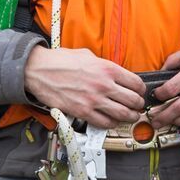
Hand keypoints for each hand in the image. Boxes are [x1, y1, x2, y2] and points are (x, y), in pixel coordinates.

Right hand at [22, 46, 145, 128]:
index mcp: (107, 69)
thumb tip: (115, 73)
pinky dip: (112, 124)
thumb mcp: (88, 55)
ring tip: (131, 116)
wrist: (39, 70)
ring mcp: (93, 100)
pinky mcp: (82, 112)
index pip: (136, 82)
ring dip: (130, 117)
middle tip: (138, 106)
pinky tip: (113, 121)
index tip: (140, 92)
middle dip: (138, 105)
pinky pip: (104, 123)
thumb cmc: (61, 61)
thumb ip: (104, 65)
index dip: (141, 89)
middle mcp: (103, 85)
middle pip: (132, 100)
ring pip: (122, 114)